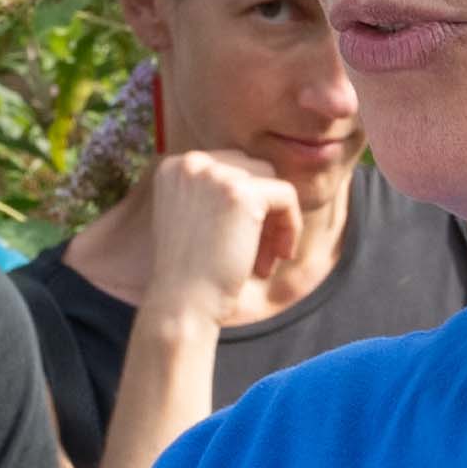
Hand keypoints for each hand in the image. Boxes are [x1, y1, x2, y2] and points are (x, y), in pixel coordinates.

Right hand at [136, 148, 301, 331]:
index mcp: (174, 166)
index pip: (229, 167)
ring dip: (276, 222)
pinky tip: (280, 256)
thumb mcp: (196, 220)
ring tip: (266, 259)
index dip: (246, 205)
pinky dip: (291, 226)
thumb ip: (217, 194)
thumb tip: (271, 183)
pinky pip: (287, 196)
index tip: (243, 241)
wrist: (182, 304)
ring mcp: (215, 174)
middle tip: (259, 255)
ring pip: (271, 183)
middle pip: (252, 170)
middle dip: (263, 212)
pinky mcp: (242, 192)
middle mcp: (191, 163)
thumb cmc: (191, 273)